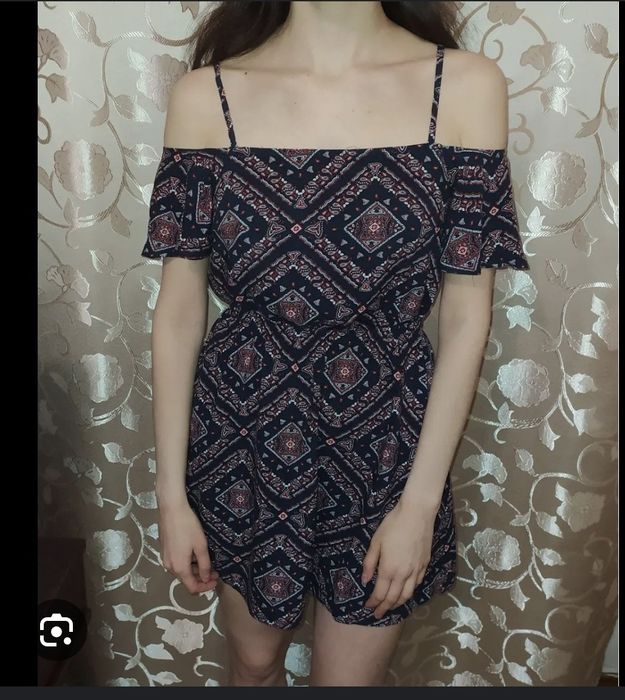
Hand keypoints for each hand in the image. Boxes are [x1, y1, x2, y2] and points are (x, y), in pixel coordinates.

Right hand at [159, 501, 219, 594]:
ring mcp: (165, 558)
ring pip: (182, 571)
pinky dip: (187, 562)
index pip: (192, 587)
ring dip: (195, 570)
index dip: (205, 587)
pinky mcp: (164, 550)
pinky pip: (177, 562)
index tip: (216, 580)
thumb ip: (204, 565)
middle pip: (186, 580)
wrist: (171, 509)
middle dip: (201, 577)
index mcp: (179, 568)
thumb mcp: (201, 546)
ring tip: (207, 561)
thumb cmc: (188, 527)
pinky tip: (195, 553)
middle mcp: (169, 567)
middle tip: (215, 570)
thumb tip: (205, 578)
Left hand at [361, 501, 436, 618]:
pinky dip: (410, 592)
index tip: (368, 608)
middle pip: (394, 598)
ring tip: (391, 607)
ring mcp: (417, 571)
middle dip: (385, 608)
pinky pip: (417, 584)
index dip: (373, 603)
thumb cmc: (393, 525)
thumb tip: (365, 581)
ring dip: (398, 604)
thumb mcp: (376, 542)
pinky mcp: (425, 565)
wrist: (417, 514)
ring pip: (408, 594)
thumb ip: (370, 563)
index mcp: (389, 569)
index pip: (380, 594)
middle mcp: (404, 574)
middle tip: (378, 614)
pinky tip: (406, 591)